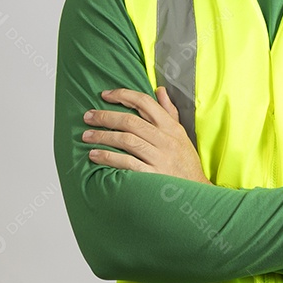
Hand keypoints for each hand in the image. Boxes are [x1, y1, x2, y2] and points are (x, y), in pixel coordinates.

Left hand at [83, 87, 211, 184]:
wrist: (196, 193)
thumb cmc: (185, 163)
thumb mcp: (181, 134)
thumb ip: (169, 112)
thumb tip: (159, 90)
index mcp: (171, 127)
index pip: (145, 102)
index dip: (123, 95)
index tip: (104, 95)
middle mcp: (165, 139)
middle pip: (131, 121)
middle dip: (106, 116)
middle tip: (88, 116)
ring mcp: (159, 158)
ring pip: (126, 140)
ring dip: (103, 136)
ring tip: (86, 136)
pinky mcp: (153, 176)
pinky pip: (127, 163)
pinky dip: (109, 157)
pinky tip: (95, 155)